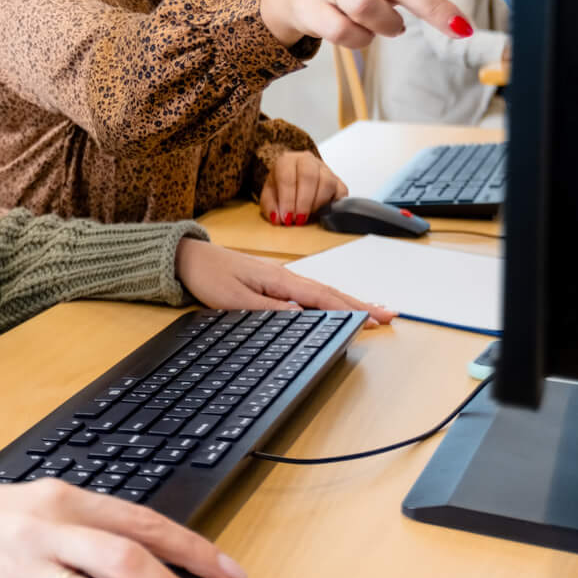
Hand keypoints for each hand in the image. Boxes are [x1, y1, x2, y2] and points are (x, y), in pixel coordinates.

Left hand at [176, 239, 394, 322]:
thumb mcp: (235, 299)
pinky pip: (309, 292)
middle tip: (389, 316)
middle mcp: (285, 275)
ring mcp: (280, 277)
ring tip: (372, 312)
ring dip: (348, 302)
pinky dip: (329, 299)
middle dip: (361, 305)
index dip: (351, 310)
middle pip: (330, 293)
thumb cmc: (209, 276)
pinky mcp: (272, 281)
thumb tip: (301, 316)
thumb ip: (269, 310)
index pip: (323, 298)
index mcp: (280, 279)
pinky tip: (335, 305)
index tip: (376, 320)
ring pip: (322, 292)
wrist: (188, 258)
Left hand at [260, 150, 345, 226]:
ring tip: (309, 215)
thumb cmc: (280, 186)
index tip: (286, 216)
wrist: (292, 179)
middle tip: (299, 219)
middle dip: (303, 202)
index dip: (287, 199)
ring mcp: (325, 169)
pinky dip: (333, 204)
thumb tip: (278, 218)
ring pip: (327, 182)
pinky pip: (341, 191)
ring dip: (317, 203)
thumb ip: (270, 206)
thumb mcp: (269, 195)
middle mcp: (307, 161)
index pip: (287, 177)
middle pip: (309, 176)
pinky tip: (322, 212)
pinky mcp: (338, 181)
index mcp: (287, 161)